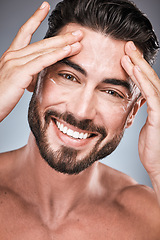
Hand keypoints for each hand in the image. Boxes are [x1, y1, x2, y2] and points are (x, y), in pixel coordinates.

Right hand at [0, 2, 82, 121]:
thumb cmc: (1, 97)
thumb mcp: (16, 82)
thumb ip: (27, 76)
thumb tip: (36, 77)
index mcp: (11, 57)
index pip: (24, 32)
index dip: (34, 19)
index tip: (44, 7)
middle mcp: (12, 56)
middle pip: (40, 42)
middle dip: (60, 37)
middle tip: (77, 32)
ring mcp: (15, 62)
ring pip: (43, 50)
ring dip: (63, 44)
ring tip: (78, 40)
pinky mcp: (20, 72)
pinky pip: (42, 61)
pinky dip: (56, 55)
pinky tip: (68, 50)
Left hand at [121, 41, 159, 177]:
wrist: (159, 166)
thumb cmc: (153, 149)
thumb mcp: (145, 126)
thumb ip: (142, 112)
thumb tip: (135, 102)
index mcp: (158, 105)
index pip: (147, 81)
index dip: (137, 67)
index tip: (126, 55)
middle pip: (150, 77)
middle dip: (138, 60)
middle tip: (127, 45)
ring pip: (151, 81)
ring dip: (139, 65)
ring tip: (128, 51)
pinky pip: (151, 94)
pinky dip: (142, 81)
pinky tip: (134, 69)